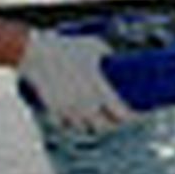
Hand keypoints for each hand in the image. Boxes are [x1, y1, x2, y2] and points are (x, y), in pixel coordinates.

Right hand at [18, 30, 137, 133]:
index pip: (121, 114)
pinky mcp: (53, 109)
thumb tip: (115, 56)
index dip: (133, 118)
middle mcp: (85, 104)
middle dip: (113, 125)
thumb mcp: (94, 45)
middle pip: (105, 127)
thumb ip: (107, 54)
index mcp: (99, 90)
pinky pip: (65, 124)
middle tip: (117, 119)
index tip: (138, 116)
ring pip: (84, 128)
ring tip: (97, 120)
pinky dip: (72, 124)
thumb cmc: (67, 47)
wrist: (36, 53)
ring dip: (92, 125)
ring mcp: (68, 109)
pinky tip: (76, 119)